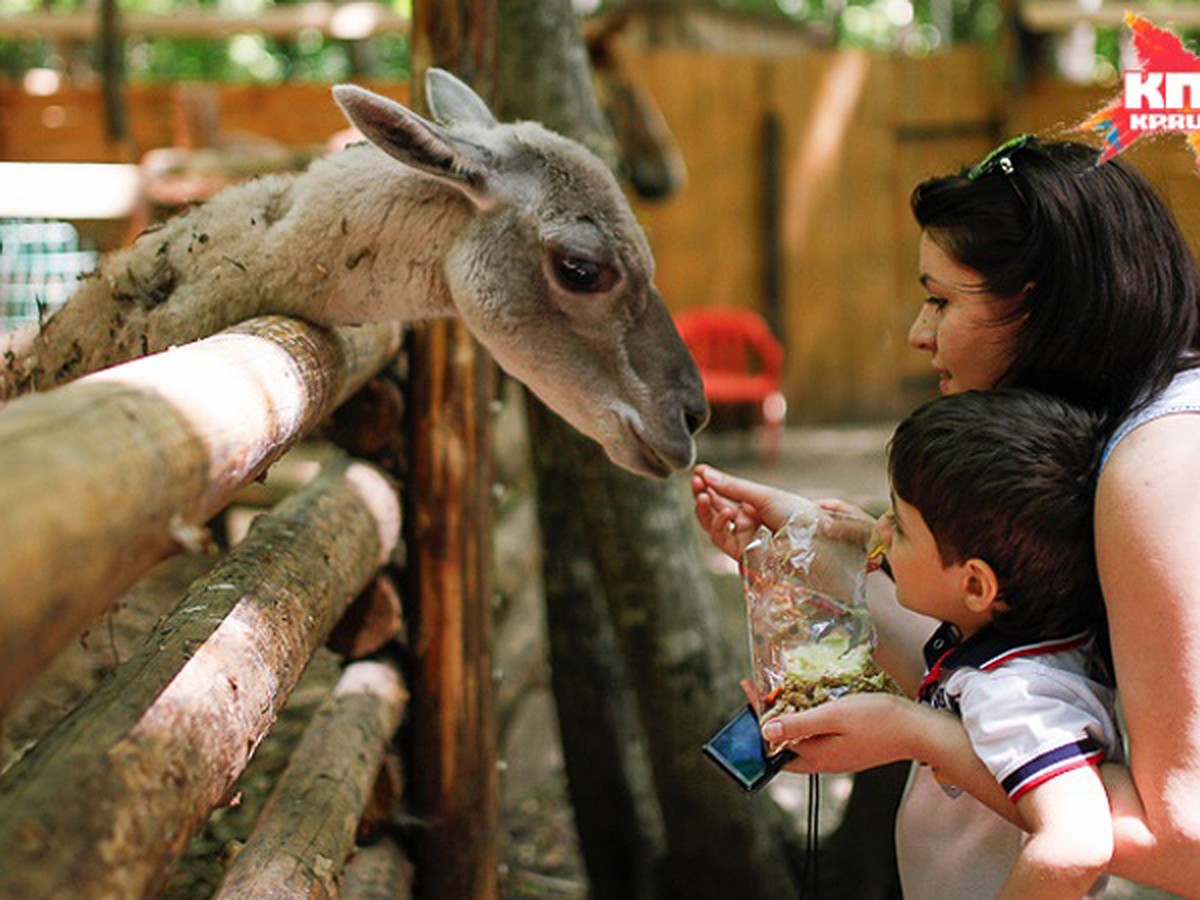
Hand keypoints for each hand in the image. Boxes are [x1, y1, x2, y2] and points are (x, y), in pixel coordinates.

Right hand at [691, 465, 814, 559]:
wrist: (816, 539)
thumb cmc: (798, 514)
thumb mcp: (763, 495)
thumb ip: (733, 487)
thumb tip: (705, 472)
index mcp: (753, 507)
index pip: (723, 496)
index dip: (709, 485)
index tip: (698, 473)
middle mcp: (746, 523)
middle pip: (715, 511)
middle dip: (703, 495)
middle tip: (696, 482)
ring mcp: (744, 539)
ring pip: (713, 526)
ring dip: (705, 510)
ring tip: (704, 495)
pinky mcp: (742, 554)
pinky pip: (721, 540)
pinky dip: (718, 525)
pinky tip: (724, 513)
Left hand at [759, 693, 927, 774]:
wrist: (918, 730)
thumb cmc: (879, 720)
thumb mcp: (833, 716)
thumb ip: (798, 725)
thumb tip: (765, 732)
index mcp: (816, 756)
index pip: (773, 741)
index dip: (757, 715)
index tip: (749, 689)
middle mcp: (824, 761)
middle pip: (783, 745)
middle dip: (767, 719)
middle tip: (760, 692)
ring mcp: (837, 756)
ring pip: (801, 741)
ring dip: (787, 720)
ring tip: (780, 695)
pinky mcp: (849, 749)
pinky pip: (818, 738)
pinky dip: (807, 722)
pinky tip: (809, 705)